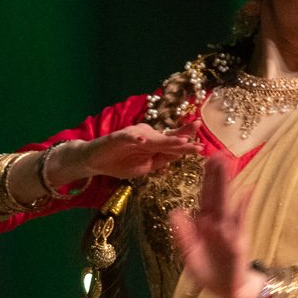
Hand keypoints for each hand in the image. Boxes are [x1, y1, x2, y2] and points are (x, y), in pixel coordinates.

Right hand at [60, 123, 196, 183]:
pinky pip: (128, 137)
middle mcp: (146, 137)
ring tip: (180, 142)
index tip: (202, 146)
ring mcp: (132, 136)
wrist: (95, 162)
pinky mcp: (117, 137)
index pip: (172, 143)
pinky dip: (135, 138)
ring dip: (166, 139)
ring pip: (152, 137)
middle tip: (198, 130)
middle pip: (167, 137)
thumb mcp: (145, 167)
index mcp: (153, 145)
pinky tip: (142, 141)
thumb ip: (161, 160)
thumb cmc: (120, 163)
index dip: (186, 143)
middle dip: (183, 136)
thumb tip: (180, 156)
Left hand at [168, 155, 259, 297]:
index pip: (204, 196)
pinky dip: (243, 207)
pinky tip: (246, 191)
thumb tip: (174, 212)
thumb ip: (182, 234)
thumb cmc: (209, 272)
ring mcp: (230, 230)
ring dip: (228, 183)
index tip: (206, 158)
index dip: (205, 178)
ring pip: (228, 202)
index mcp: (205, 223)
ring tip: (229, 163)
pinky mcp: (239, 242)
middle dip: (217, 174)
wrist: (228, 290)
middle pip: (217, 194)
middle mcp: (218, 222)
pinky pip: (240, 223)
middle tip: (218, 151)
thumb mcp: (189, 254)